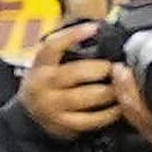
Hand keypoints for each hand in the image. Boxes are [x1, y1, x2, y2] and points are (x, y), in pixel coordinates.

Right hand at [13, 25, 128, 145]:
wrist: (30, 113)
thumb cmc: (48, 82)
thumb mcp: (50, 63)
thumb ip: (70, 49)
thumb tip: (102, 31)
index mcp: (41, 65)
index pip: (54, 46)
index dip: (74, 35)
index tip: (94, 27)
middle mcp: (43, 85)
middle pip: (78, 72)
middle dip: (104, 68)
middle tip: (117, 68)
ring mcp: (53, 106)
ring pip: (89, 96)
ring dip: (112, 90)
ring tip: (121, 86)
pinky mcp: (63, 124)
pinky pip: (92, 119)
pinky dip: (110, 113)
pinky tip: (118, 106)